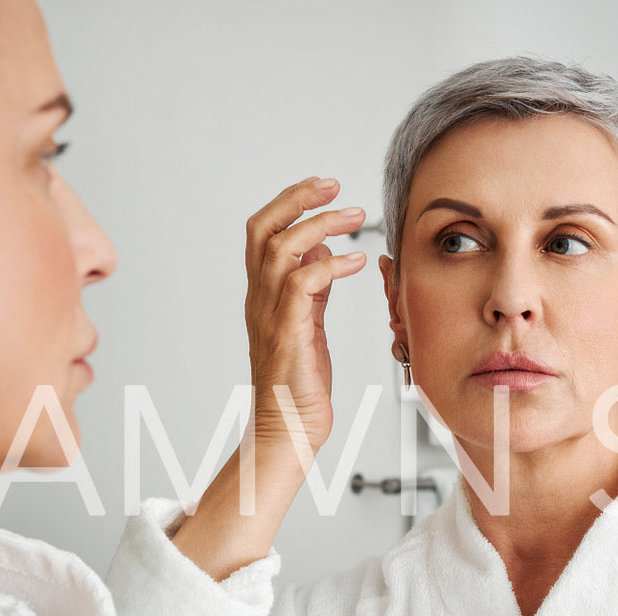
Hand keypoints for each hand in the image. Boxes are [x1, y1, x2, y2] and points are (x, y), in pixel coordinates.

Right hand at [243, 176, 367, 459]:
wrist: (289, 427)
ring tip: (356, 216)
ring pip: (281, 248)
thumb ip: (311, 286)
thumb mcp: (308, 322)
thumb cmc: (299, 381)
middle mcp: (260, 297)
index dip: (290, 203)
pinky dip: (332, 265)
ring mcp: (271, 314)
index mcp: (263, 293)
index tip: (323, 188)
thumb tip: (322, 249)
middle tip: (334, 185)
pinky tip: (357, 262)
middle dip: (297, 199)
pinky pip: (304, 284)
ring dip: (321, 225)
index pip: (263, 232)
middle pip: (263, 229)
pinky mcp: (288, 332)